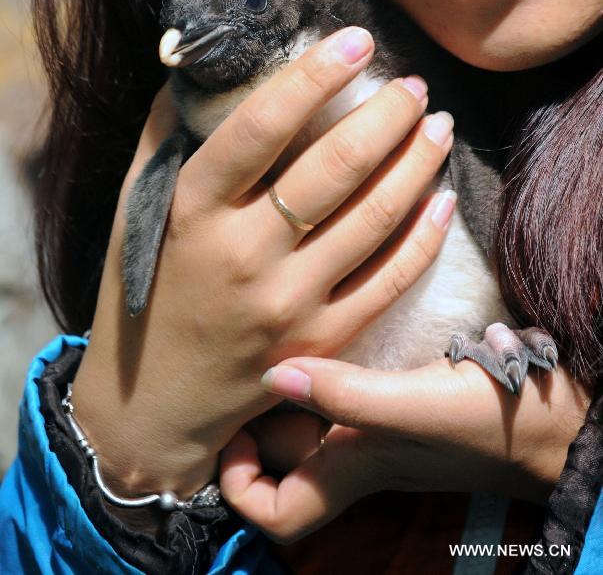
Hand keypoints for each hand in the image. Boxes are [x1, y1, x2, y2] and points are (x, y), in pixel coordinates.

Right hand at [71, 26, 453, 501]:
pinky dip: (424, 236)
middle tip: (413, 84)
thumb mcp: (135, 205)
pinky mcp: (324, 341)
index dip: (312, 76)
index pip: (260, 127)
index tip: (357, 38)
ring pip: (375, 219)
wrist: (154, 402)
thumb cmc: (146, 289)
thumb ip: (167, 134)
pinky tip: (442, 198)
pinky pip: (389, 280)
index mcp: (194, 210)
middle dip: (386, 115)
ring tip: (438, 126)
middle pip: (334, 168)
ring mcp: (289, 303)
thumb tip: (202, 65)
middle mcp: (245, 254)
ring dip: (417, 164)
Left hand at [220, 356, 589, 543]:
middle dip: (251, 413)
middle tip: (237, 356)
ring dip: (282, 375)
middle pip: (278, 449)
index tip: (236, 435)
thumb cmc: (485, 422)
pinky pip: (337, 378)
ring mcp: (371, 418)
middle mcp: (351, 448)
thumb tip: (274, 373)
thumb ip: (348, 397)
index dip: (242, 488)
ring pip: (304, 408)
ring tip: (264, 327)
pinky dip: (318, 353)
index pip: (278, 514)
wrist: (545, 409)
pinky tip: (313, 313)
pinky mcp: (390, 387)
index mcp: (349, 469)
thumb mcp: (416, 409)